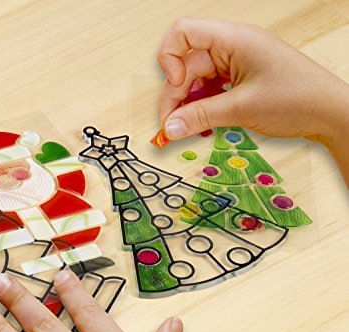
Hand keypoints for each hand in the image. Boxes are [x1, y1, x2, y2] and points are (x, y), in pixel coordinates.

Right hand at [157, 18, 348, 182]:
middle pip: (187, 64)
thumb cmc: (298, 99)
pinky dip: (202, 106)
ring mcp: (236, 63)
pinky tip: (202, 123)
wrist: (330, 113)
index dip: (170, 59)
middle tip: (171, 126)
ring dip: (188, 104)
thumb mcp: (242, 109)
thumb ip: (201, 117)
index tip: (176, 88)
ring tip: (186, 128)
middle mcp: (232, 47)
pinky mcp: (240, 80)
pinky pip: (210, 89)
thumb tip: (170, 127)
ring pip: (197, 79)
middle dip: (176, 95)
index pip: (184, 33)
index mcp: (234, 40)